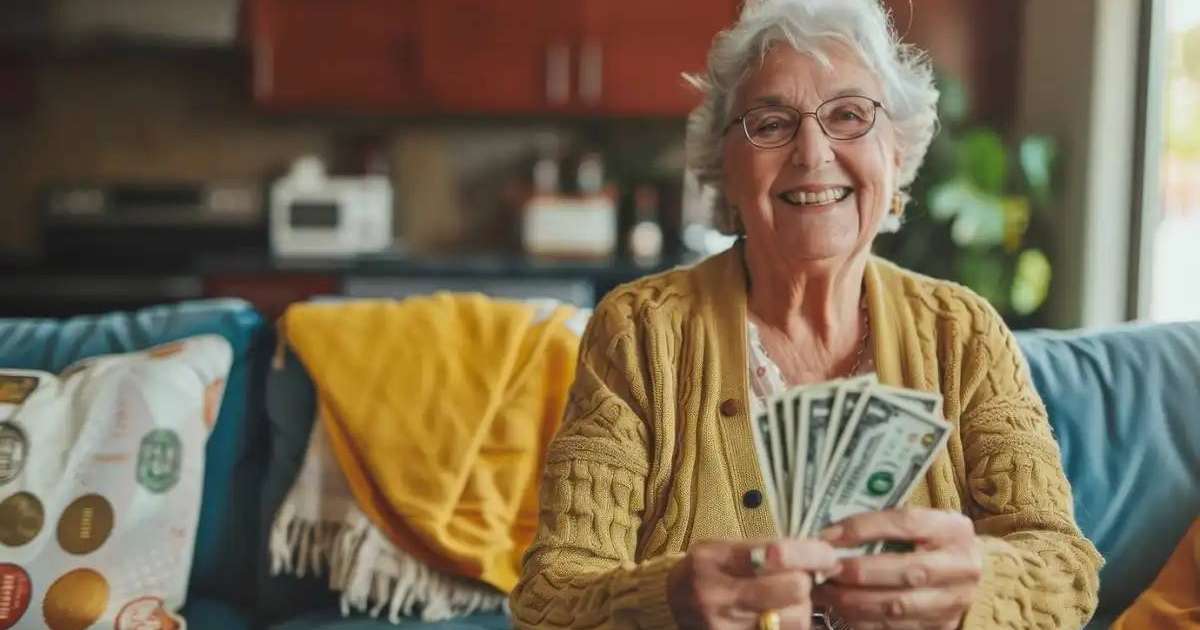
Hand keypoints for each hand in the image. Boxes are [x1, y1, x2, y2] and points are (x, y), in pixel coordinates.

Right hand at [667, 538, 841, 628]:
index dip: (811, 554)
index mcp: (714, 559)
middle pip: (792, 589)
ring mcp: (723, 626)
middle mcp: (716, 595)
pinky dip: (789, 626)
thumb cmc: (705, 570)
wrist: (669, 605)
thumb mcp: (722, 548)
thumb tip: (818, 554)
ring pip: (794, 620)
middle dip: (806, 583)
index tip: (828, 555)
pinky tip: (781, 618)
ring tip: (789, 602)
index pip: (776, 554)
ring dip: (802, 609)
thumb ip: (764, 548)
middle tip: (802, 580)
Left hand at [814, 508, 982, 629]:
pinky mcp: (942, 625)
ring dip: (855, 601)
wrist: (972, 573)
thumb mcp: (923, 523)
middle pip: (906, 571)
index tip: (829, 536)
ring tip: (826, 593)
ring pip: (899, 605)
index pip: (906, 523)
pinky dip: (865, 621)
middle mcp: (960, 566)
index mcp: (953, 529)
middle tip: (824, 570)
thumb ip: (886, 524)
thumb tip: (832, 534)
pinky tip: (843, 611)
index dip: (864, 529)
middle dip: (858, 572)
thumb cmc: (934, 542)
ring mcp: (954, 600)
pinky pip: (897, 627)